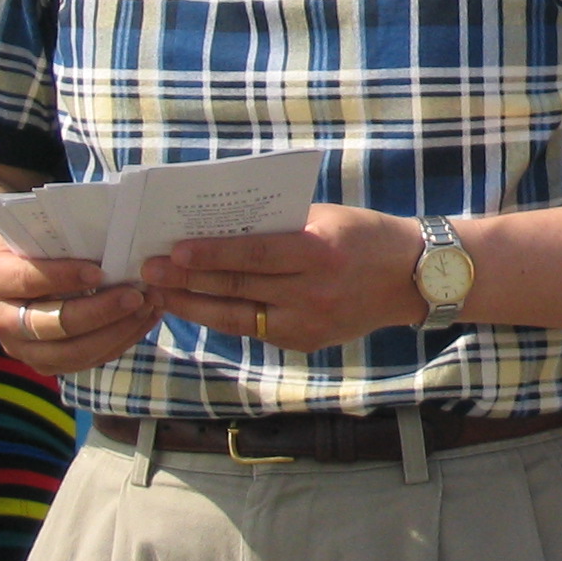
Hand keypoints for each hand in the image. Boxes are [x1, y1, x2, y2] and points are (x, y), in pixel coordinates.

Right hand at [0, 248, 162, 376]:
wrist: (4, 283)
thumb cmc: (30, 250)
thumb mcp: (35, 236)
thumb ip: (61, 239)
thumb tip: (114, 232)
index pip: (26, 280)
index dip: (63, 277)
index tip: (100, 271)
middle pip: (51, 324)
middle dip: (98, 312)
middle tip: (136, 295)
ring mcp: (20, 348)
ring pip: (70, 353)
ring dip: (115, 333)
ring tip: (147, 308)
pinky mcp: (43, 364)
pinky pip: (85, 361)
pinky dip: (120, 342)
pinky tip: (145, 320)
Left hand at [139, 204, 425, 351]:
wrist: (412, 276)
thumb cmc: (366, 235)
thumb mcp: (328, 218)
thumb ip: (281, 226)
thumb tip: (222, 228)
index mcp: (320, 252)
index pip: (254, 255)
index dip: (211, 254)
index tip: (173, 251)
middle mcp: (313, 292)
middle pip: (239, 287)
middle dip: (188, 280)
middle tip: (149, 271)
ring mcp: (309, 323)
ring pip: (238, 316)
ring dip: (194, 305)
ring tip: (161, 294)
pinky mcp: (306, 342)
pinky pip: (256, 329)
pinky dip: (224, 317)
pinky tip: (199, 307)